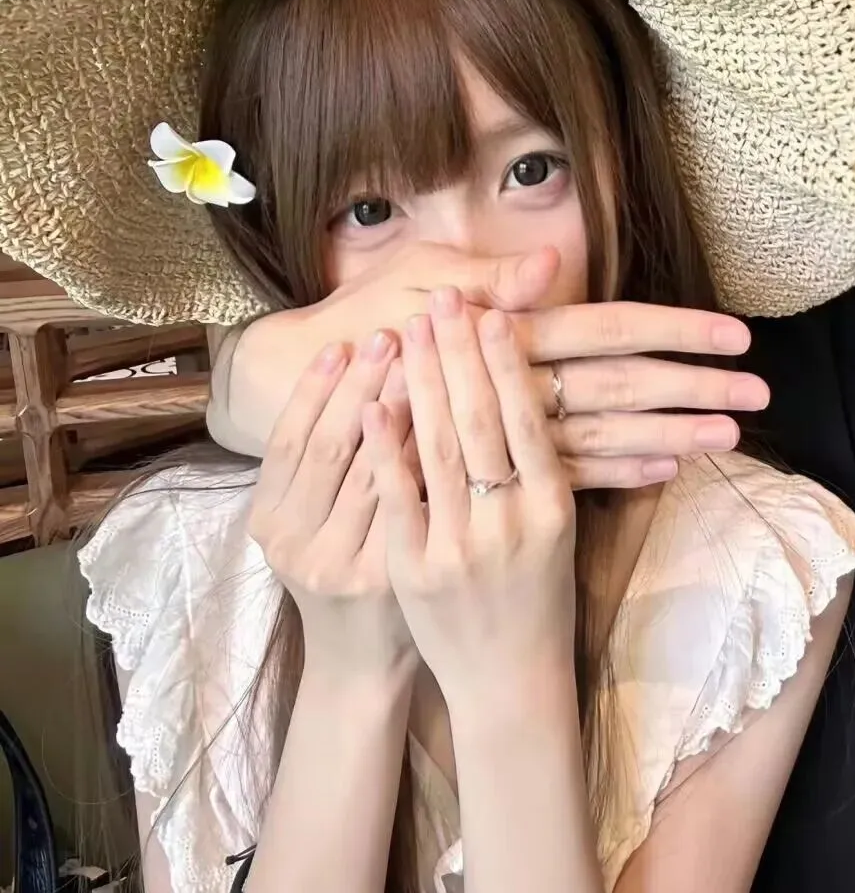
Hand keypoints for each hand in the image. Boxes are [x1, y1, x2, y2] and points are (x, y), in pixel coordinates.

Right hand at [216, 242, 768, 486]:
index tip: (734, 333)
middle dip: (693, 385)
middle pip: (622, 386)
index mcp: (506, 332)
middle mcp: (517, 387)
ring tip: (730, 434)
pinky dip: (618, 472)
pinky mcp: (493, 470)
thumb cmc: (361, 324)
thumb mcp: (415, 284)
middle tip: (758, 389)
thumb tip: (552, 266)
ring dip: (670, 432)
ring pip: (606, 436)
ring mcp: (507, 434)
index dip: (671, 330)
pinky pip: (566, 475)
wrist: (302, 397)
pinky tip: (664, 470)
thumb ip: (487, 279)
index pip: (607, 328)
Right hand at [246, 332, 417, 678]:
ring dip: (396, 408)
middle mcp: (294, 543)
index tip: (341, 342)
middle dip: (360, 385)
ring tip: (421, 358)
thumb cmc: (346, 583)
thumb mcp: (312, 529)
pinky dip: (422, 457)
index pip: (288, 440)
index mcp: (268, 522)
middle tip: (389, 333)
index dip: (315, 389)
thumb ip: (319, 473)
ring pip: (371, 469)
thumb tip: (350, 387)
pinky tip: (443, 417)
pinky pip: (408, 503)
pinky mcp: (387, 577)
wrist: (365, 665)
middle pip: (330, 446)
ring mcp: (339, 563)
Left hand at [363, 287, 575, 711]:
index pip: (526, 419)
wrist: (509, 679)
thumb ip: (543, 468)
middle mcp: (510, 525)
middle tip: (442, 298)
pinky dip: (384, 448)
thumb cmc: (538, 598)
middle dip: (457, 353)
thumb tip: (537, 393)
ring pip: (438, 449)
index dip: (505, 362)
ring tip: (406, 330)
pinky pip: (397, 498)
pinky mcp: (414, 571)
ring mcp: (460, 549)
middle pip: (480, 421)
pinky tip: (373, 402)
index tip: (490, 312)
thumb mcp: (558, 532)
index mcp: (554, 510)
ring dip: (420, 382)